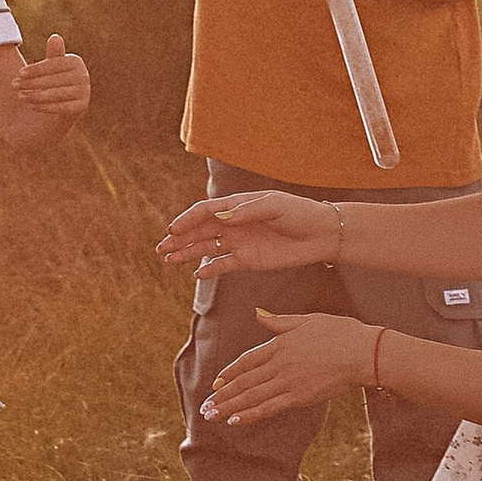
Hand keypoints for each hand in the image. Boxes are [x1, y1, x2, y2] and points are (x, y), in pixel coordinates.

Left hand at [17, 33, 89, 122]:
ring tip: (20, 96)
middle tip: (15, 85)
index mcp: (75, 61)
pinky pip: (60, 108)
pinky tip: (31, 106)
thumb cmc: (53, 81)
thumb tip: (55, 37)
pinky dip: (44, 107)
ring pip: (55, 94)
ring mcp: (84, 92)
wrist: (63, 106)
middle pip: (53, 79)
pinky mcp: (82, 107)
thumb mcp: (51, 67)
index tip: (19, 73)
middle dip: (32, 83)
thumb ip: (53, 53)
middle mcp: (83, 75)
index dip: (35, 69)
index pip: (53, 64)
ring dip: (35, 95)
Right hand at [157, 189, 337, 274]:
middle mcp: (234, 223)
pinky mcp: (248, 259)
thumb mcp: (275, 206)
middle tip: (161, 247)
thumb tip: (221, 217)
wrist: (321, 234)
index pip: (206, 211)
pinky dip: (209, 270)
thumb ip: (247, 211)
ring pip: (206, 247)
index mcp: (238, 206)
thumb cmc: (299, 213)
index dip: (188, 219)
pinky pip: (223, 265)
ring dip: (187, 253)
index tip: (173, 228)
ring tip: (168, 259)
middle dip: (180, 238)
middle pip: (200, 230)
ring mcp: (240, 242)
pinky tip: (195, 275)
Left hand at [201, 311, 377, 428]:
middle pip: (244, 382)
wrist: (364, 353)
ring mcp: (289, 382)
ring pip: (252, 396)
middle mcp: (280, 364)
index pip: (247, 361)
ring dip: (230, 407)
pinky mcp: (300, 397)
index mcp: (280, 344)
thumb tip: (258, 315)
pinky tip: (235, 421)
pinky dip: (250, 414)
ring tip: (212, 416)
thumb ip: (279, 322)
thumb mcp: (307, 320)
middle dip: (222, 396)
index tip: (216, 384)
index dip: (229, 373)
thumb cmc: (340, 332)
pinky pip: (269, 408)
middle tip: (205, 407)